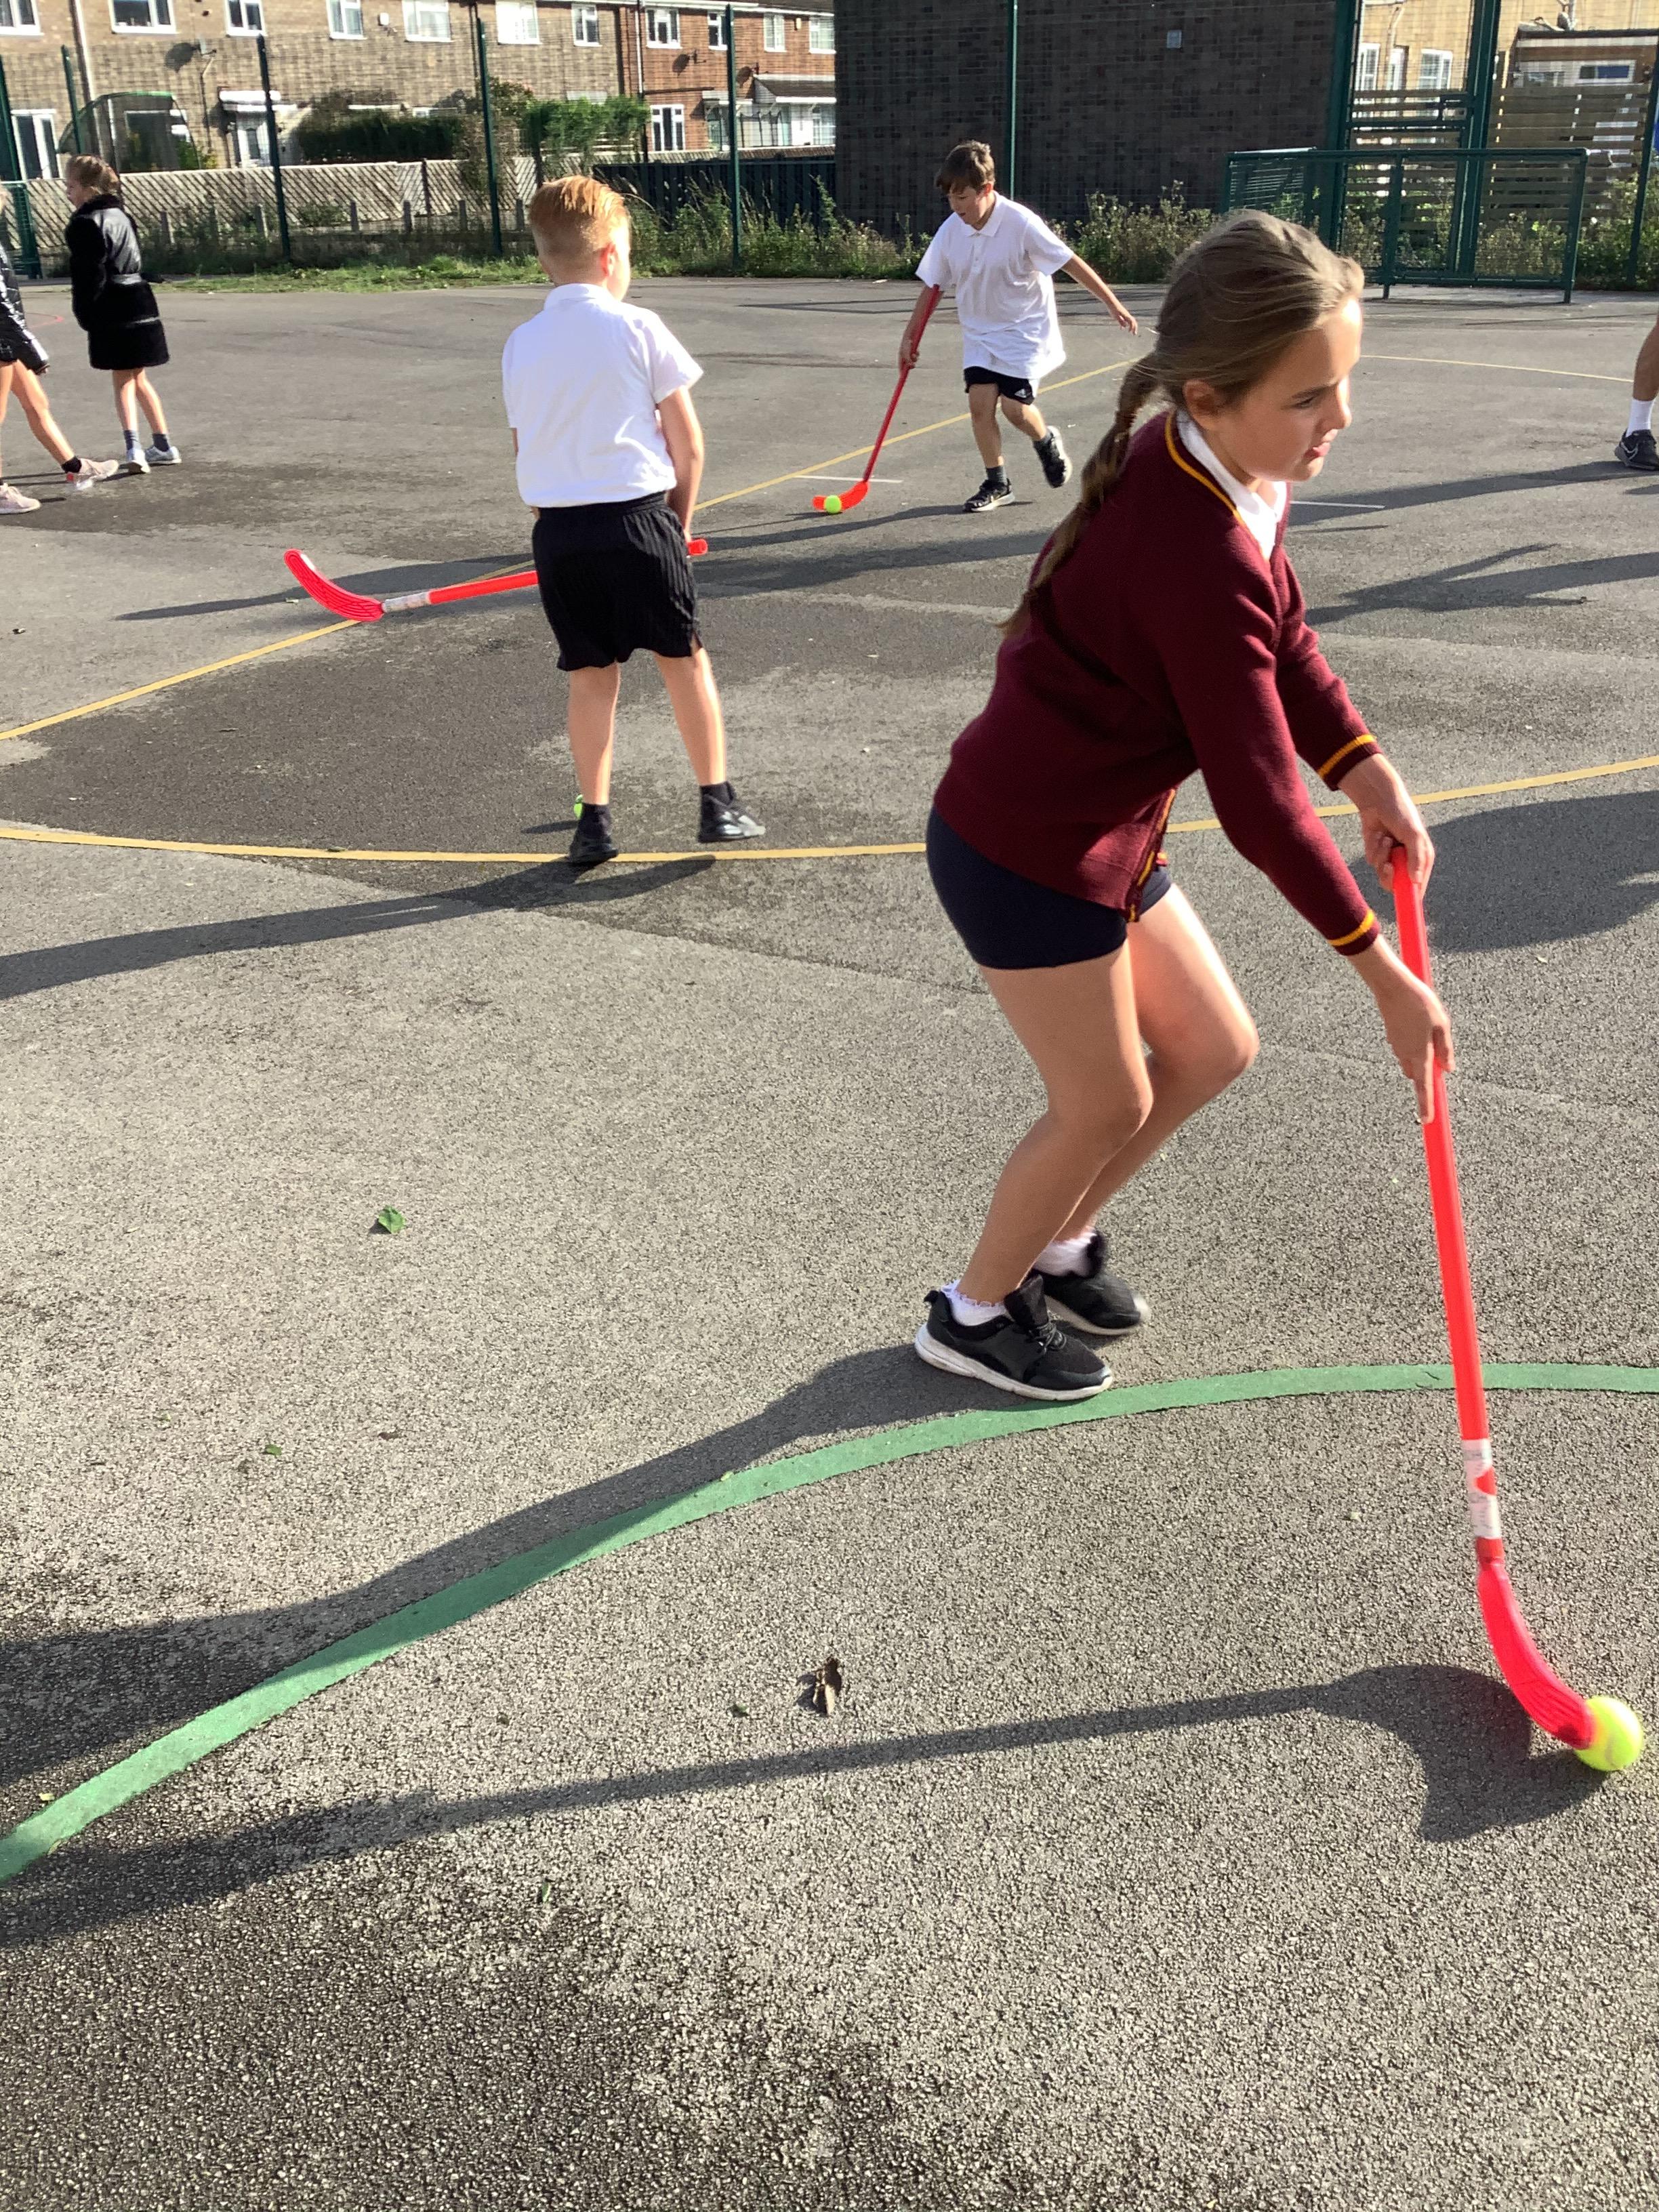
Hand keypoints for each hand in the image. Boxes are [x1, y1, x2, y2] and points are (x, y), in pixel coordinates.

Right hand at [898, 332, 920, 371]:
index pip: (900, 367)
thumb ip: (908, 360)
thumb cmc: (907, 343)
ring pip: (913, 361)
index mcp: (900, 357)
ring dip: (914, 359)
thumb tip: (911, 366)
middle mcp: (904, 356)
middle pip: (908, 365)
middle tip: (913, 366)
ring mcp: (909, 354)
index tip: (902, 376)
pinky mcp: (914, 351)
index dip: (901, 372)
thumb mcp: (906, 353)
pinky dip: (917, 355)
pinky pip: (916, 356)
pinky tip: (916, 351)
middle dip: (910, 366)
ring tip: (914, 354)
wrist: (910, 335)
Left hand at [1105, 296, 1137, 334]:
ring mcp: (1124, 314)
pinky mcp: (1121, 314)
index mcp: (1126, 315)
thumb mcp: (1116, 316)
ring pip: (1129, 321)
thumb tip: (1125, 326)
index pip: (1132, 322)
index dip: (1132, 327)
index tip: (1129, 332)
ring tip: (1130, 332)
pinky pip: (1124, 320)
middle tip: (1134, 334)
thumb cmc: (1113, 309)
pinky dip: (1124, 324)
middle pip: (1133, 322)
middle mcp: (1127, 315)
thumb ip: (1121, 321)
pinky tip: (1121, 328)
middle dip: (1134, 328)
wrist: (1111, 302)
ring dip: (1130, 327)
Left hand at [1339, 751, 1432, 891]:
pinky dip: (1374, 849)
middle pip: (1397, 885)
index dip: (1412, 896)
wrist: (1379, 800)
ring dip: (1382, 856)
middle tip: (1388, 863)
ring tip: (1386, 838)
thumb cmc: (1402, 814)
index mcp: (1422, 859)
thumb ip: (1416, 858)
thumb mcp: (1413, 835)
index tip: (1406, 905)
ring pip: (1383, 874)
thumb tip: (1415, 881)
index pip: (1418, 886)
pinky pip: (1373, 862)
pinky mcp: (1377, 854)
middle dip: (1391, 875)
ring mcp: (1391, 859)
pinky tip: (1379, 835)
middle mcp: (1407, 862)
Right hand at [1359, 947, 1454, 1122]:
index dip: (1426, 1104)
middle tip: (1439, 1052)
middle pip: (1418, 1075)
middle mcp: (1406, 1055)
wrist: (1392, 987)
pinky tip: (1418, 1024)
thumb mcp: (1442, 1024)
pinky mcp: (1393, 1038)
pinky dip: (1413, 1045)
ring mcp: (1397, 1047)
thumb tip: (1448, 1068)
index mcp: (1421, 1054)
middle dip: (1427, 1072)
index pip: (1424, 1087)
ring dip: (1421, 1056)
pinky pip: (1405, 1049)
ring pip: (1411, 1061)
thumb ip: (1445, 1049)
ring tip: (1430, 1029)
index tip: (1426, 1120)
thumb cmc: (1420, 1003)